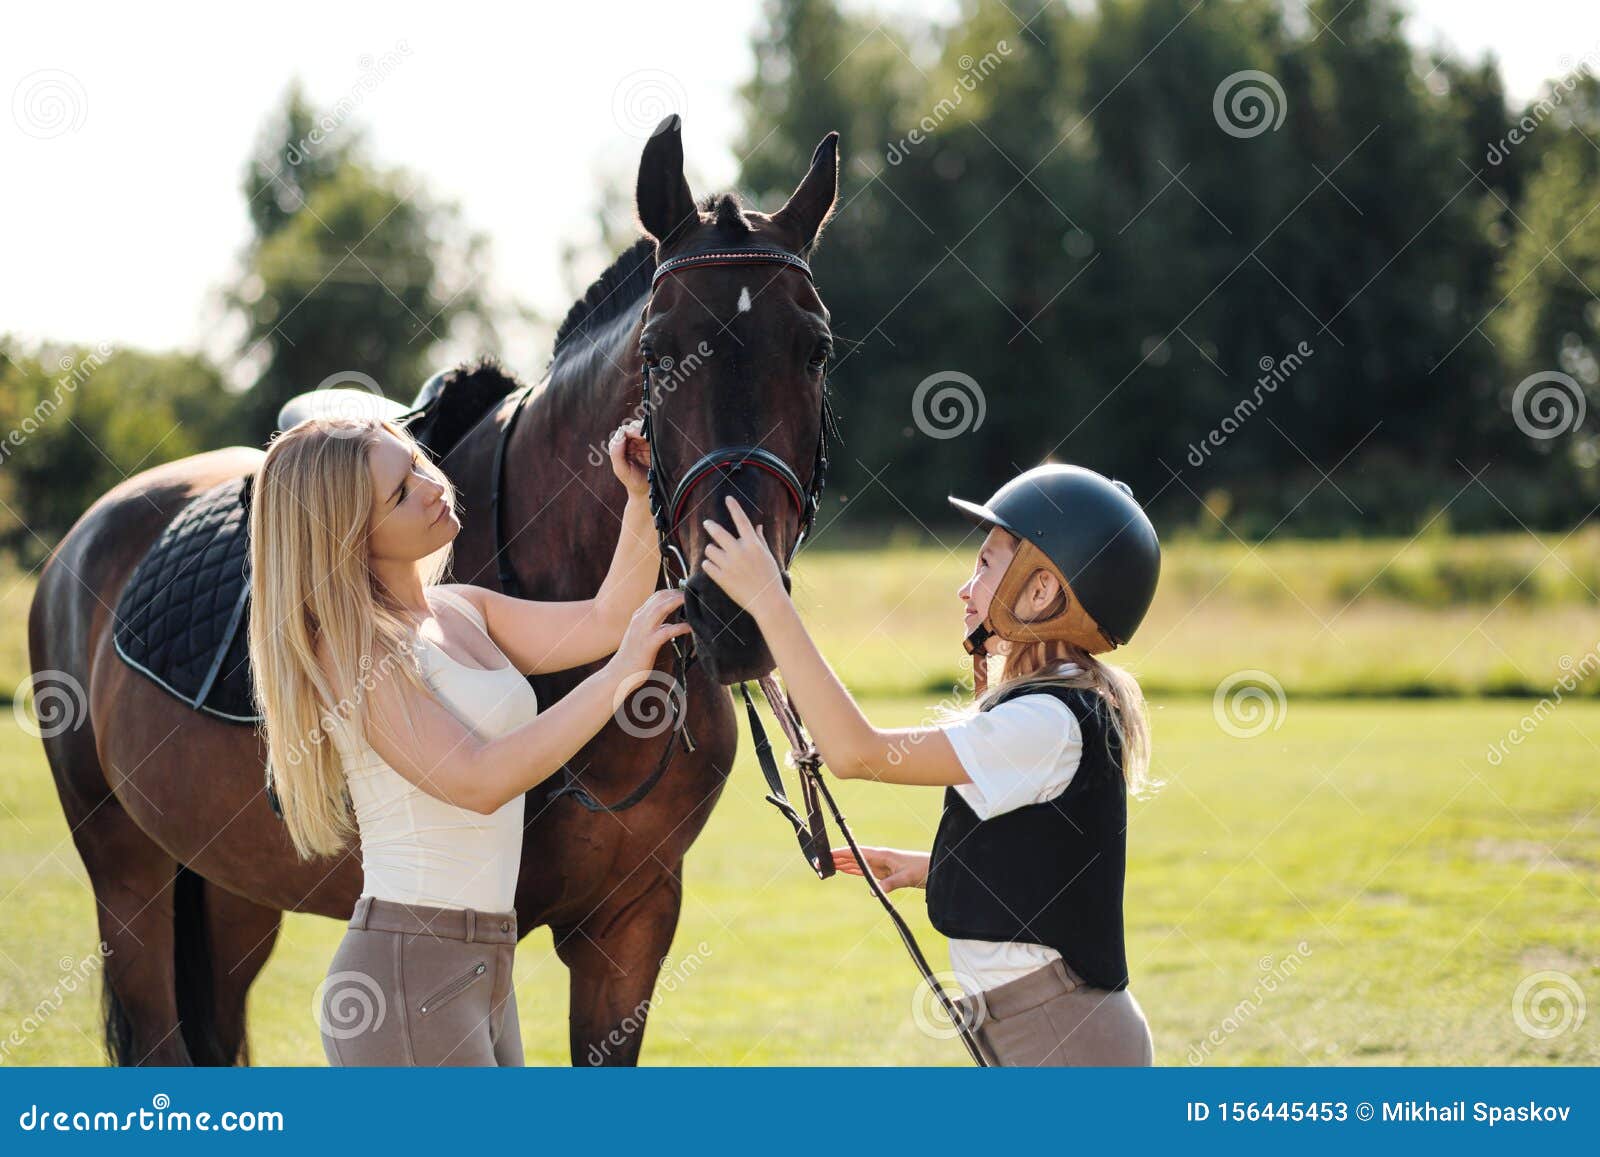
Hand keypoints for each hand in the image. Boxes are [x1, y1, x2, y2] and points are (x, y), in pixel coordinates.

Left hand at [607, 418, 650, 498]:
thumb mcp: (621, 470)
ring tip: (648, 438)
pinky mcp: (655, 445)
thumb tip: (619, 436)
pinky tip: (656, 438)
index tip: (633, 436)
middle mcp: (631, 443)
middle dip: (637, 428)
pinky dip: (654, 433)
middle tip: (643, 436)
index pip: (622, 432)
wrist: (649, 492)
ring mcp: (644, 443)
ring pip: (644, 428)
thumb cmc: (634, 482)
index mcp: (621, 447)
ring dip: (646, 430)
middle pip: (633, 427)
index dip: (627, 432)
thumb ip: (616, 453)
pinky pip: (655, 434)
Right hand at [607, 588, 691, 697]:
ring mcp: (643, 630)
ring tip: (693, 603)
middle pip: (661, 597)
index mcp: (638, 616)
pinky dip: (680, 627)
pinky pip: (667, 631)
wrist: (618, 674)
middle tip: (693, 597)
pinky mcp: (648, 644)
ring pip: (662, 607)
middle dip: (678, 593)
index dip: (673, 592)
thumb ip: (655, 627)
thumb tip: (671, 624)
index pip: (657, 596)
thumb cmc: (632, 657)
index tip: (686, 594)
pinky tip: (690, 628)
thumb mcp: (642, 636)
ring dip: (679, 602)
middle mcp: (640, 619)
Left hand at [701, 495, 787, 619]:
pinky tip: (715, 568)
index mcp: (753, 545)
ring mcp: (729, 565)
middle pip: (718, 532)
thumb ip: (759, 540)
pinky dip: (709, 565)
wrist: (767, 601)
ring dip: (712, 551)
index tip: (728, 498)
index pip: (741, 520)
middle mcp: (739, 552)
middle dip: (711, 526)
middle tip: (707, 523)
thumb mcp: (767, 556)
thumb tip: (756, 526)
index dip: (734, 507)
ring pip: (710, 549)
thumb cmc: (769, 578)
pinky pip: (706, 565)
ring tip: (718, 556)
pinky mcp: (721, 578)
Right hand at [830, 845, 928, 891]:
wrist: (934, 870)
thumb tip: (873, 892)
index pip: (856, 852)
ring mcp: (880, 865)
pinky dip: (851, 870)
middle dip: (836, 859)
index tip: (827, 854)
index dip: (841, 853)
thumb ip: (889, 884)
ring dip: (841, 864)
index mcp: (882, 854)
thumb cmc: (922, 869)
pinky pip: (863, 870)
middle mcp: (878, 858)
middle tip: (819, 863)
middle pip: (852, 857)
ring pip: (855, 863)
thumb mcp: (906, 877)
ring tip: (826, 866)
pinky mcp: (883, 873)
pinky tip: (843, 869)